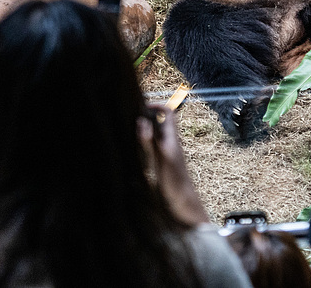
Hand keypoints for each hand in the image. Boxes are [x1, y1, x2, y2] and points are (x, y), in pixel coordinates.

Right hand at [138, 106, 210, 225]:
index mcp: (172, 140)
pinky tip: (131, 151)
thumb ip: (150, 142)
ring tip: (126, 131)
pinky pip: (153, 148)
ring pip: (156, 135)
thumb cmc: (174, 183)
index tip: (140, 106)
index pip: (168, 114)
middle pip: (161, 123)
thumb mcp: (160, 160)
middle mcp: (170, 144)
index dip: (156, 106)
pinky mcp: (163, 165)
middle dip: (147, 116)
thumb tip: (142, 121)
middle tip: (128, 117)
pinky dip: (144, 144)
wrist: (184, 204)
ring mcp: (167, 154)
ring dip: (144, 130)